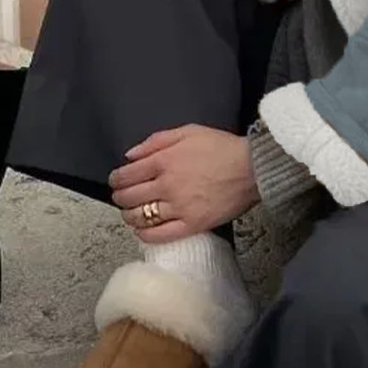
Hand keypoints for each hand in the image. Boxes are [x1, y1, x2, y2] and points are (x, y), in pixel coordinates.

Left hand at [108, 124, 260, 243]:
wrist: (252, 168)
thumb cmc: (221, 147)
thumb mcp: (188, 132)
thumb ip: (156, 141)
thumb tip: (130, 156)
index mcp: (163, 161)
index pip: (126, 175)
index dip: (116, 179)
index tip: (116, 181)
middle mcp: (166, 186)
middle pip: (128, 197)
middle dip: (120, 197)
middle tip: (121, 197)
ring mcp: (178, 208)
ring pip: (140, 217)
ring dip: (129, 216)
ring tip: (131, 213)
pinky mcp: (191, 225)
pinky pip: (159, 235)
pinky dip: (145, 235)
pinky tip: (143, 230)